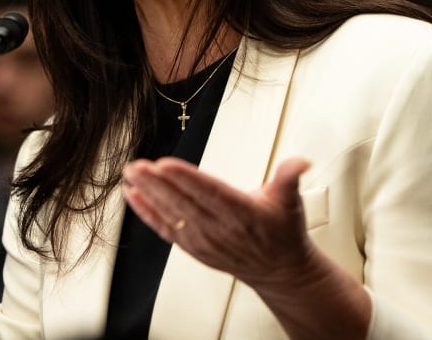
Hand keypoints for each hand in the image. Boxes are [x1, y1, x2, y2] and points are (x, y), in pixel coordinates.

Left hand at [121, 156, 313, 287]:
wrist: (279, 270)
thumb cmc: (281, 232)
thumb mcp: (291, 200)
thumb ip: (290, 177)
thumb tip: (300, 162)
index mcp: (242, 212)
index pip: (209, 192)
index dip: (185, 178)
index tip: (165, 164)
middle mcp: (219, 228)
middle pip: (182, 202)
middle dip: (156, 183)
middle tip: (137, 165)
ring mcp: (203, 240)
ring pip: (170, 214)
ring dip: (148, 194)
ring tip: (131, 174)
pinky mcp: (193, 246)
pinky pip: (165, 229)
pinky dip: (147, 213)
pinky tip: (134, 197)